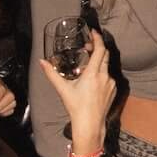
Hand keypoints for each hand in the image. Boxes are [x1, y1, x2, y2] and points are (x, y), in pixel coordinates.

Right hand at [40, 28, 115, 148]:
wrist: (90, 124)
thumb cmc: (76, 107)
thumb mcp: (62, 89)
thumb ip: (51, 73)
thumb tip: (42, 62)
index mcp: (93, 73)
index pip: (100, 50)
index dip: (97, 38)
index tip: (94, 32)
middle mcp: (105, 76)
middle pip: (105, 55)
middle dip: (97, 47)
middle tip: (88, 46)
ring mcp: (111, 83)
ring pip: (106, 66)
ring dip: (99, 61)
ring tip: (87, 64)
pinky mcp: (114, 90)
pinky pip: (108, 76)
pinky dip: (101, 72)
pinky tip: (92, 79)